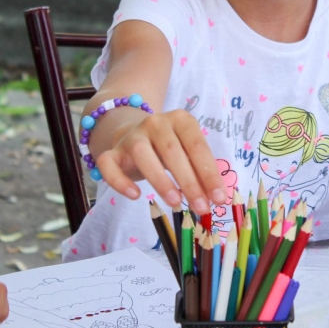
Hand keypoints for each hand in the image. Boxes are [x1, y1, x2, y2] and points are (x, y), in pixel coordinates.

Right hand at [96, 109, 228, 214]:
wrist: (136, 134)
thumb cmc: (170, 148)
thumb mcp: (188, 154)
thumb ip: (200, 171)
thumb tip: (217, 197)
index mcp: (180, 120)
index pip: (197, 146)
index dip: (209, 173)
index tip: (219, 198)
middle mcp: (155, 123)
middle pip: (172, 152)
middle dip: (190, 182)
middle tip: (201, 208)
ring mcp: (132, 136)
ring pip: (143, 155)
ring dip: (161, 181)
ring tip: (175, 203)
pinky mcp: (112, 152)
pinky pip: (109, 165)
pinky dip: (120, 181)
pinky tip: (135, 195)